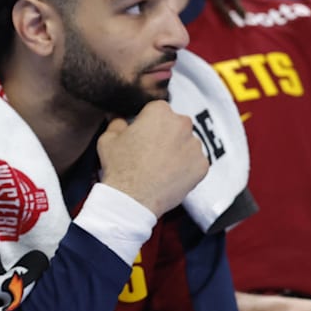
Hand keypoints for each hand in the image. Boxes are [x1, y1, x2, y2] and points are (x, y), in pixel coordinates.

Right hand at [95, 101, 206, 217]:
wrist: (132, 199)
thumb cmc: (120, 167)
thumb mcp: (108, 139)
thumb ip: (117, 123)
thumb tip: (120, 119)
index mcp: (159, 112)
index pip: (157, 111)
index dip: (147, 123)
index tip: (141, 136)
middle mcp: (182, 124)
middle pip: (176, 125)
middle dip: (166, 135)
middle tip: (151, 152)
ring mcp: (195, 145)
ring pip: (187, 144)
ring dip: (177, 151)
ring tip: (160, 167)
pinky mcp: (202, 166)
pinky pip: (195, 163)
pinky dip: (185, 168)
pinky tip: (169, 176)